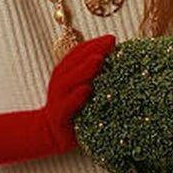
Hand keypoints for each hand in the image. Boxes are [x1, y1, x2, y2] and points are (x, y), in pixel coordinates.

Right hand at [44, 35, 115, 151]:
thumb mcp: (84, 90)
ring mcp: (57, 98)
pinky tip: (86, 90)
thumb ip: (95, 76)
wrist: (51, 134)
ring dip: (84, 69)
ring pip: (69, 80)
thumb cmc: (74, 110)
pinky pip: (66, 105)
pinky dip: (75, 97)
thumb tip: (121, 63)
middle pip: (75, 62)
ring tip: (98, 59)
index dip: (94, 43)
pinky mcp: (58, 116)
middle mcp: (60, 82)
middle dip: (92, 50)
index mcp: (66, 73)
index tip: (112, 38)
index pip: (79, 53)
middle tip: (109, 42)